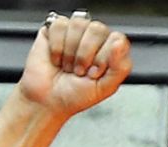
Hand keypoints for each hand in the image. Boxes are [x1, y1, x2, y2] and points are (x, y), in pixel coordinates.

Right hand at [17, 13, 132, 117]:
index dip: (104, 56)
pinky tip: (57, 58)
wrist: (47, 101)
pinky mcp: (55, 30)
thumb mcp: (105, 88)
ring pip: (78, 24)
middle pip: (98, 29)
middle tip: (79, 71)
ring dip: (70, 51)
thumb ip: (120, 67)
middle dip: (85, 55)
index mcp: (110, 52)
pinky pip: (59, 24)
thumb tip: (120, 44)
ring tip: (68, 66)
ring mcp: (75, 33)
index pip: (116, 39)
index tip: (94, 72)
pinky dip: (56, 46)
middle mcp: (94, 40)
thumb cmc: (75, 96)